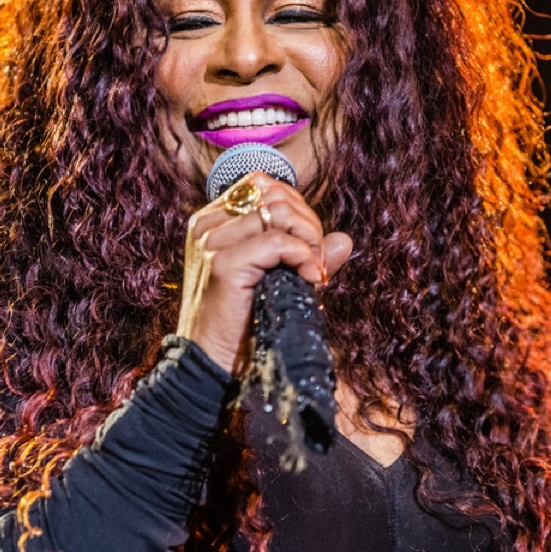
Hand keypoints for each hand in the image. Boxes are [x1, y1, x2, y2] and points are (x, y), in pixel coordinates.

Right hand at [176, 172, 352, 372]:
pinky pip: (279, 242)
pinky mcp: (222, 263)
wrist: (211, 366)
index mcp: (211, 222)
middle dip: (308, 225)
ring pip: (279, 213)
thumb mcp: (277, 281)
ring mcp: (211, 242)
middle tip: (317, 264)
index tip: (308, 247)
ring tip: (313, 274)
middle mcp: (206, 226)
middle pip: (275, 195)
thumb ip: (306, 255)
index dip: (296, 209)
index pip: (262, 185)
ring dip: (309, 242)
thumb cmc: (242, 325)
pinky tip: (311, 280)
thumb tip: (344, 239)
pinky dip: (304, 258)